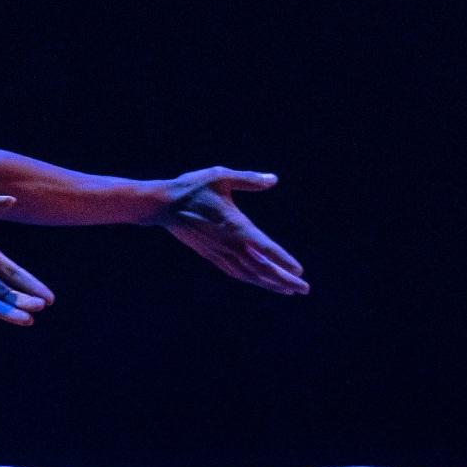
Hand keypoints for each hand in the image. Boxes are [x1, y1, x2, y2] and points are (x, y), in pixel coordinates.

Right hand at [156, 167, 308, 294]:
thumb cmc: (192, 187)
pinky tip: (261, 282)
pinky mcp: (210, 255)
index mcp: (235, 226)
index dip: (282, 260)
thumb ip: (249, 180)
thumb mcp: (221, 176)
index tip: (299, 270)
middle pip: (261, 268)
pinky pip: (235, 272)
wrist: (162, 204)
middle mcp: (229, 244)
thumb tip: (273, 180)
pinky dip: (251, 279)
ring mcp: (219, 252)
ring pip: (249, 274)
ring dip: (270, 283)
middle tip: (304, 288)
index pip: (265, 247)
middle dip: (284, 279)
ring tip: (289, 290)